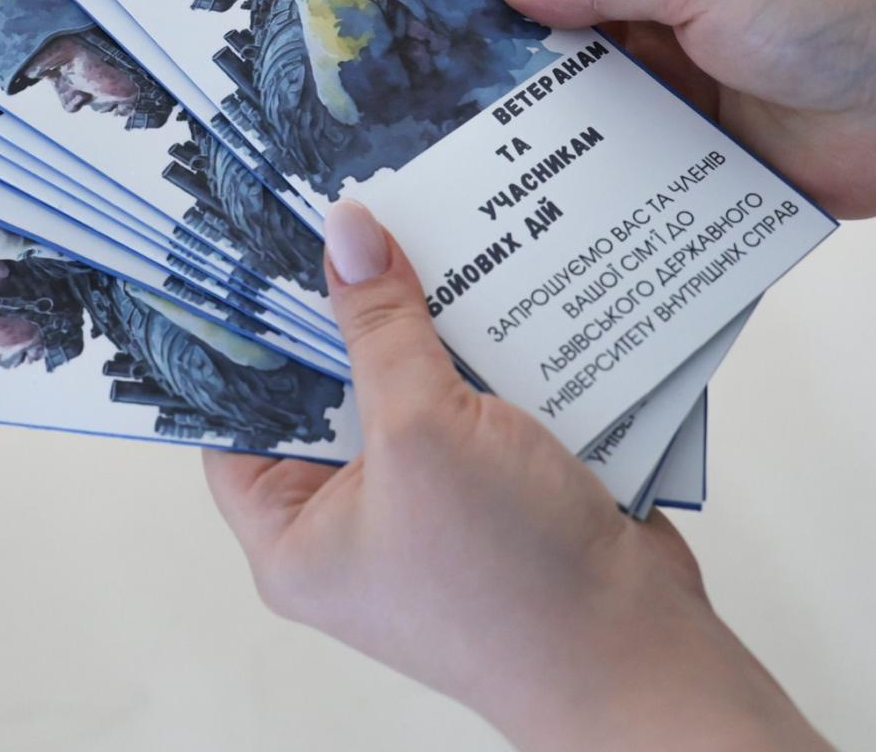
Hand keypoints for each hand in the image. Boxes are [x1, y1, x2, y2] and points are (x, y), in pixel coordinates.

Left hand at [204, 200, 831, 751]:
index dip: (245, 335)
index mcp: (292, 536)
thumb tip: (346, 234)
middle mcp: (347, 525)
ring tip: (419, 231)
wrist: (640, 655)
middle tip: (348, 221)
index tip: (256, 250)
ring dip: (422, 328)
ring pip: (404, 390)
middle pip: (325, 393)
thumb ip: (380, 328)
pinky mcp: (489, 494)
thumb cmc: (511, 584)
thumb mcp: (423, 433)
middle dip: (346, 314)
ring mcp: (422, 510)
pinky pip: (468, 406)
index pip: (236, 417)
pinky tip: (491, 286)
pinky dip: (480, 356)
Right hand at [492, 0, 875, 218]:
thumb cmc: (841, 3)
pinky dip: (605, 158)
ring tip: (520, 130)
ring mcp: (702, 69)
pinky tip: (571, 173)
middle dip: (541, 34)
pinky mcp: (710, 138)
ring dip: (569, 102)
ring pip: (606, 83)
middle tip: (492, 71)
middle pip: (588, 6)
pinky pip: (638, 146)